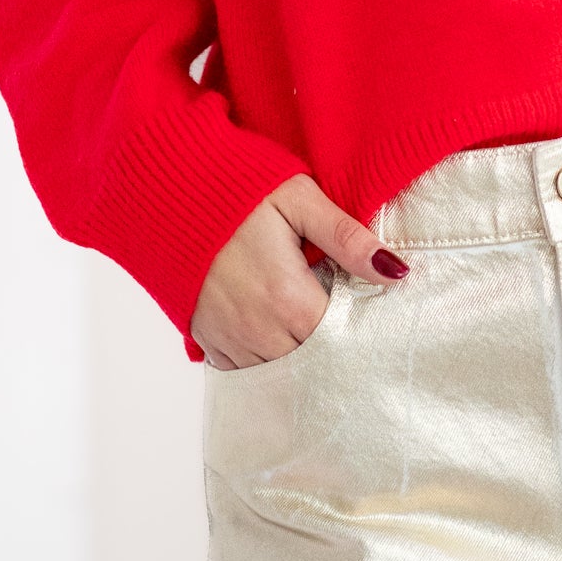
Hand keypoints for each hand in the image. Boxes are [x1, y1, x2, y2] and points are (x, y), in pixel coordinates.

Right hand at [191, 173, 408, 369]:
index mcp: (289, 299)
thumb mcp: (299, 200)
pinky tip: (274, 331)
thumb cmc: (237, 189)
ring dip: (299, 355)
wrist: (165, 190)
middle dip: (332, 345)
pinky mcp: (207, 339)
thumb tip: (396, 272)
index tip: (369, 313)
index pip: (343, 340)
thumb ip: (347, 240)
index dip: (360, 328)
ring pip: (280, 371)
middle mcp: (259, 330)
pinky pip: (244, 370)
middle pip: (314, 362)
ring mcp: (230, 338)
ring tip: (309, 324)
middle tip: (344, 319)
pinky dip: (264, 358)